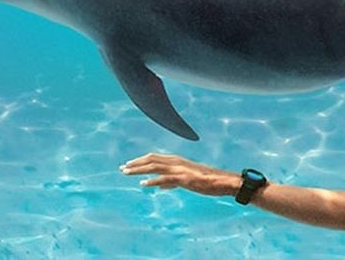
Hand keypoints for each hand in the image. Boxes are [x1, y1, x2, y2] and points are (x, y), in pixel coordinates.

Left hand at [120, 153, 239, 196]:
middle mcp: (177, 162)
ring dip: (139, 169)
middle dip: (135, 163)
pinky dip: (153, 180)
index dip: (140, 160)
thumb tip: (158, 186)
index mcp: (177, 161)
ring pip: (155, 166)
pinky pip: (165, 178)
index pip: (154, 157)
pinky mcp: (184, 178)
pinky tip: (143, 184)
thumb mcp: (186, 180)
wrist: (223, 181)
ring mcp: (180, 169)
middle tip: (122, 168)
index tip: (128, 164)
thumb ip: (171, 181)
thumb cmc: (206, 181)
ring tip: (126, 172)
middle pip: (151, 159)